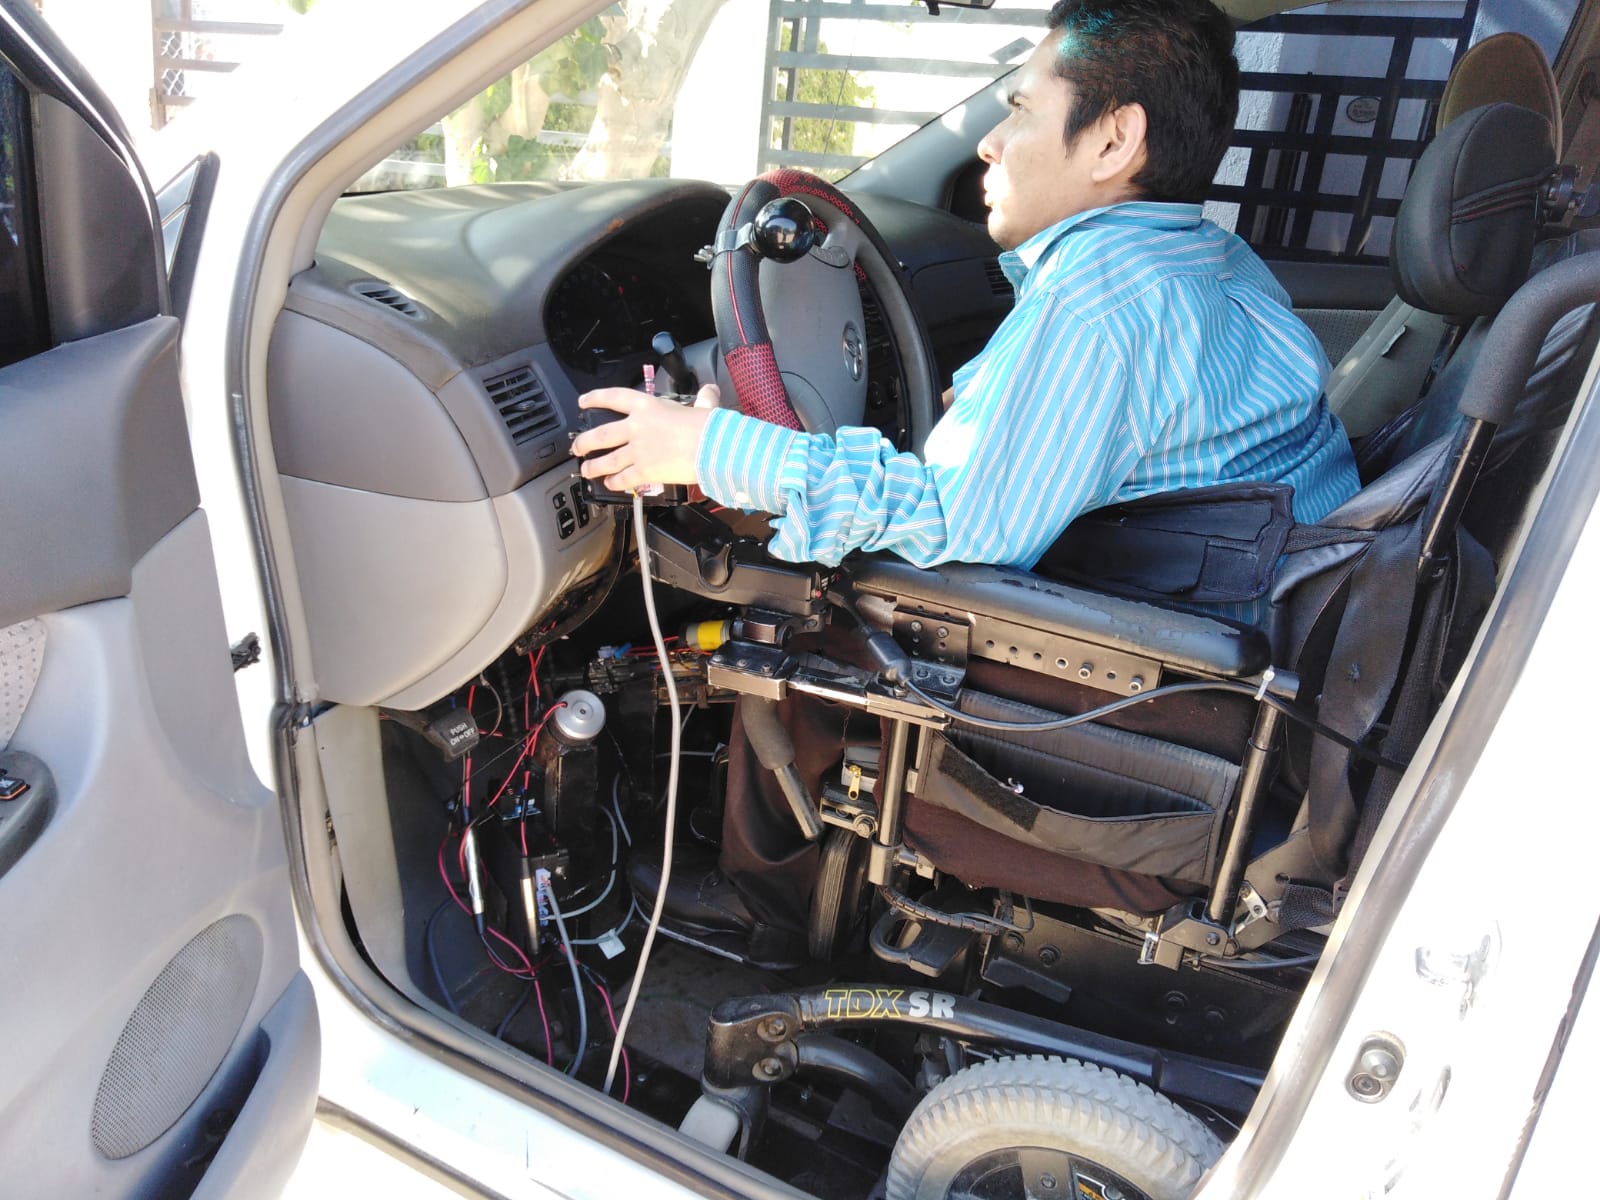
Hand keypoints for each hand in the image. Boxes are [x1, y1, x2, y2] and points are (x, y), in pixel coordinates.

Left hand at [571, 383, 721, 492]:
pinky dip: (614, 483)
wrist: (712, 448)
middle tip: (577, 447)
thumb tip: (711, 391)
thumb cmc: (709, 428)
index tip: (583, 402)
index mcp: (648, 407)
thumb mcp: (704, 407)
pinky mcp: (644, 472)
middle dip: (585, 442)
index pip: (614, 398)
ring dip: (594, 466)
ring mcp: (637, 451)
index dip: (595, 398)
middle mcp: (636, 428)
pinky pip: (623, 479)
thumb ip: (704, 399)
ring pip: (607, 460)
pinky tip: (610, 484)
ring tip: (586, 470)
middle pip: (601, 434)